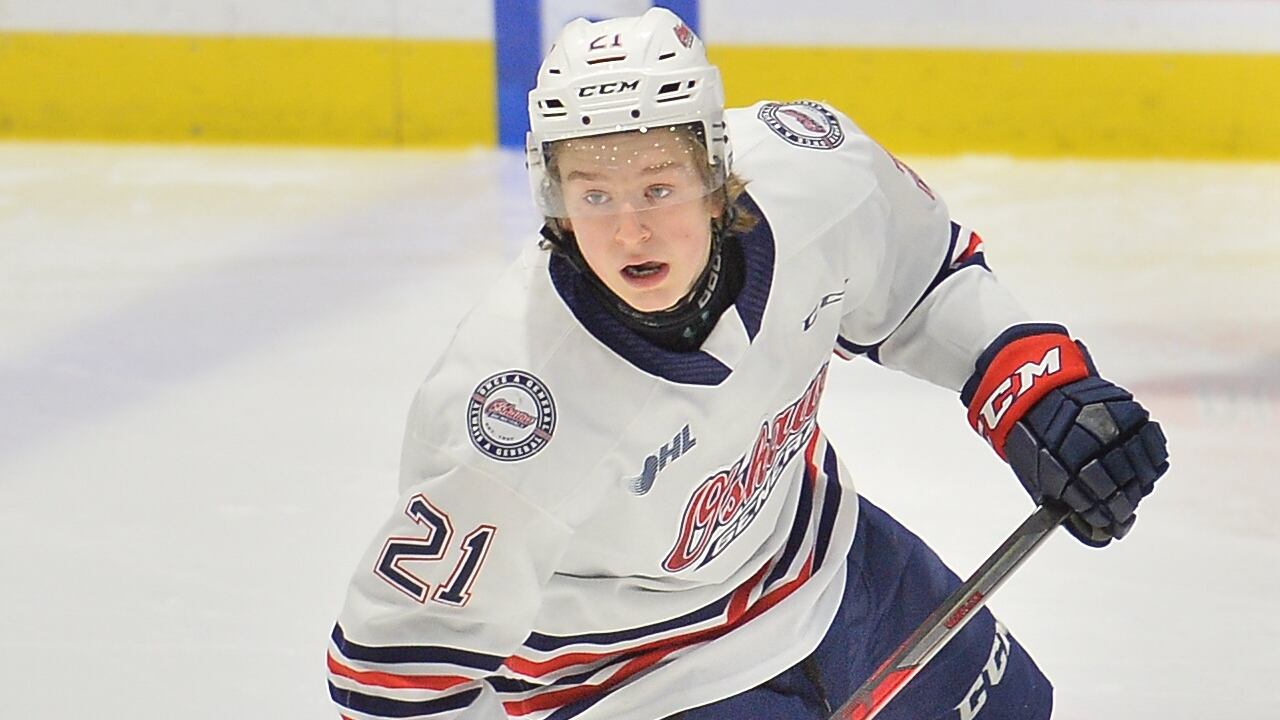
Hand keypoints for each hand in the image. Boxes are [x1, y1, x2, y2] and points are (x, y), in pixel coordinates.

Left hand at [962, 326, 1169, 546]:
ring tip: (1135, 488)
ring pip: (1142, 468)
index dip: (1110, 520)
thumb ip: (1066, 504)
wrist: (1032, 391)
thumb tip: (1096, 534)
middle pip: (1125, 489)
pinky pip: (1151, 442)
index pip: (1099, 505)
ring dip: (1141, 483)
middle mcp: (1093, 449)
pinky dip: (1151, 457)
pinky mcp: (1129, 411)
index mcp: (1066, 469)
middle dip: (1126, 504)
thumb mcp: (1038, 476)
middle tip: (1124, 510)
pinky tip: (1145, 466)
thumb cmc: (1033, 439)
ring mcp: (1114, 429)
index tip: (1114, 526)